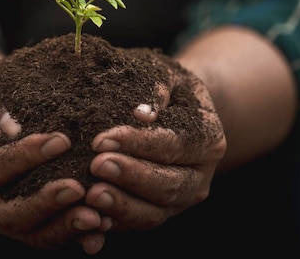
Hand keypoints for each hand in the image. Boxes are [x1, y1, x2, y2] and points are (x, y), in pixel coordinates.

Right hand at [0, 93, 111, 253]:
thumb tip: (9, 126)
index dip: (25, 156)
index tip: (61, 141)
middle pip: (10, 214)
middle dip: (46, 202)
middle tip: (78, 187)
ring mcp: (1, 223)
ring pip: (33, 234)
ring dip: (66, 227)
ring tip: (98, 217)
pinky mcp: (26, 231)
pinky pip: (52, 238)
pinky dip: (77, 236)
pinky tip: (103, 228)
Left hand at [85, 62, 225, 231]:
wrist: (176, 111)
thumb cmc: (166, 87)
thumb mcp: (165, 75)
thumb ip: (157, 87)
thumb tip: (142, 113)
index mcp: (208, 138)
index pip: (174, 145)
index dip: (139, 144)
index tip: (102, 139)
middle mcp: (200, 175)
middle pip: (168, 183)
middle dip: (130, 177)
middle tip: (96, 166)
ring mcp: (181, 199)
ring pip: (155, 212)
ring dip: (122, 206)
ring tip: (91, 195)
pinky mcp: (160, 212)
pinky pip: (138, 224)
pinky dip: (115, 225)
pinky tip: (91, 219)